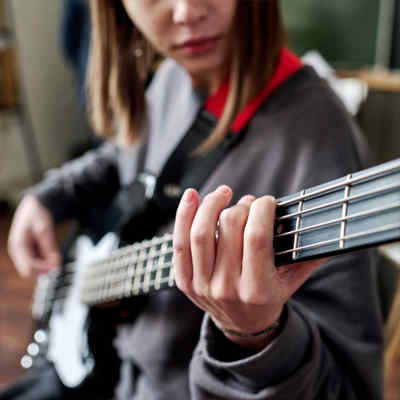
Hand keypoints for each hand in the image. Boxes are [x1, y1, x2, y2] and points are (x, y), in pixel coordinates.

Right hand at [8, 195, 60, 277]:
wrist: (35, 204)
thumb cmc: (37, 214)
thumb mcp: (45, 231)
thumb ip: (50, 248)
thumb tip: (55, 264)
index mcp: (18, 245)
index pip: (28, 269)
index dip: (43, 270)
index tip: (56, 265)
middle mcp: (17, 250)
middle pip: (29, 271)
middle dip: (44, 268)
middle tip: (57, 261)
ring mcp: (21, 251)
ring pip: (33, 267)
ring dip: (44, 264)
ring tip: (54, 254)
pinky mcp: (27, 250)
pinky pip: (36, 261)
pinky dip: (44, 259)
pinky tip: (51, 252)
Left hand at [173, 186, 323, 348]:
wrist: (242, 325)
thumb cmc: (267, 297)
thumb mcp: (292, 281)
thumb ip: (308, 256)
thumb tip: (330, 230)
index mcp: (258, 289)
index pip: (257, 238)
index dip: (262, 210)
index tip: (267, 201)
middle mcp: (227, 288)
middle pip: (229, 229)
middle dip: (242, 206)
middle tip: (249, 203)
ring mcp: (202, 285)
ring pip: (201, 233)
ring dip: (211, 204)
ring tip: (224, 193)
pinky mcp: (185, 281)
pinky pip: (179, 244)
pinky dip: (183, 215)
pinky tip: (192, 196)